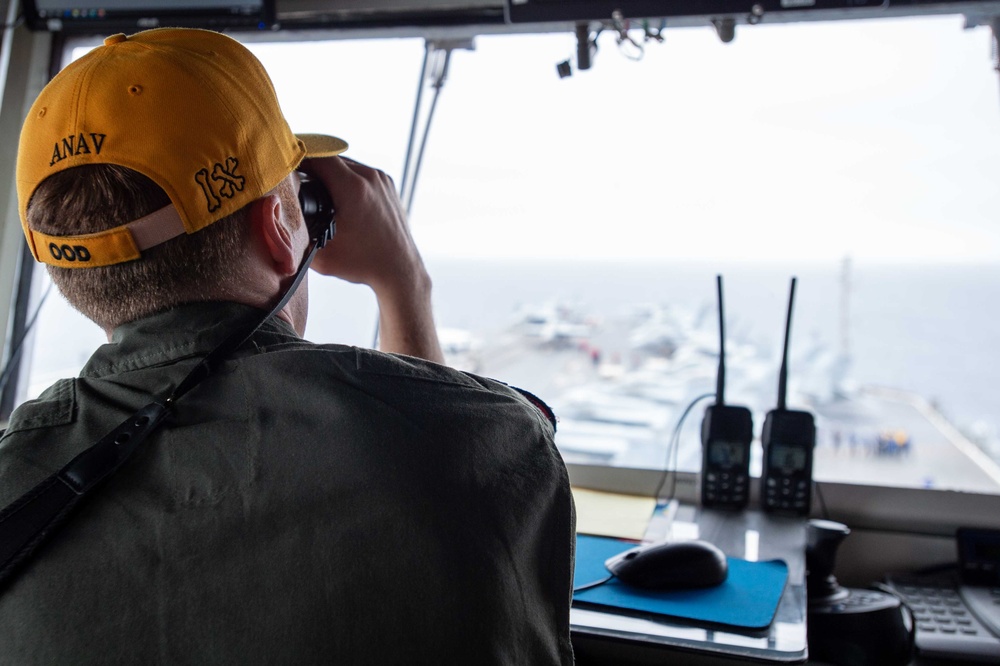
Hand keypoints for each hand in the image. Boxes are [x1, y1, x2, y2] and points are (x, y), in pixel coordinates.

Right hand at [303, 156, 443, 362]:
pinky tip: (337, 193)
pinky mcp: (389, 185)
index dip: (297, 159)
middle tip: (296, 178)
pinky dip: (347, 178)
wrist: (400, 270)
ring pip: (347, 164)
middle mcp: (370, 178)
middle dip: (313, 167)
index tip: (283, 166)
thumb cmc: (364, 264)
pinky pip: (362, 173)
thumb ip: (297, 240)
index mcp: (353, 189)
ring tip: (316, 186)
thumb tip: (274, 230)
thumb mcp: (323, 257)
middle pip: (332, 159)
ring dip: (331, 172)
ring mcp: (382, 180)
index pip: (318, 158)